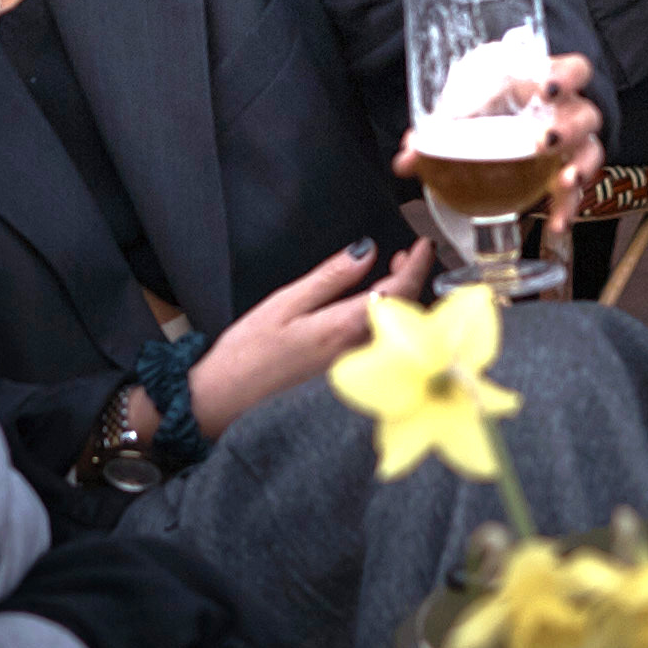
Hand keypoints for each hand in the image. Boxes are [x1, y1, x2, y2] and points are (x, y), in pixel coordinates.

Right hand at [189, 236, 437, 438]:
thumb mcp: (285, 303)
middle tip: (406, 255)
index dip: (418, 265)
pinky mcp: (351, 384)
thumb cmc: (248, 353)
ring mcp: (359, 373)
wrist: (224, 403)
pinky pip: (384, 348)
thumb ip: (331, 277)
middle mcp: (361, 354)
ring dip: (403, 302)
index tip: (423, 244)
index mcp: (344, 328)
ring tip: (393, 275)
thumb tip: (368, 251)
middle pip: (407, 314)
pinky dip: (389, 324)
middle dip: (413, 281)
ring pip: (398, 333)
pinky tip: (376, 311)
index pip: (399, 292)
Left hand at [392, 54, 608, 260]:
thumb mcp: (466, 91)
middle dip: (571, 128)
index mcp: (546, 78)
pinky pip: (574, 191)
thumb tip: (407, 158)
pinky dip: (566, 207)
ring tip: (566, 181)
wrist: (497, 106)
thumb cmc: (490, 90)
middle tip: (548, 141)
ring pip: (591, 152)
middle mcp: (568, 109)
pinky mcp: (566, 171)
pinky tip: (557, 224)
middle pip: (587, 115)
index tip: (547, 89)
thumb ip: (441, 119)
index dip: (566, 78)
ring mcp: (572, 142)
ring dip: (580, 167)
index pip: (573, 70)